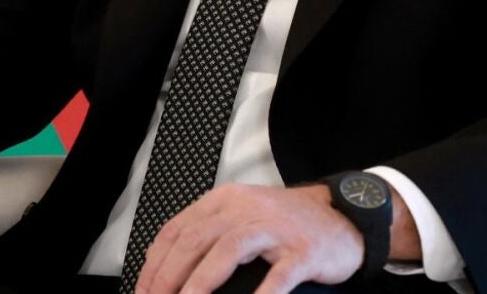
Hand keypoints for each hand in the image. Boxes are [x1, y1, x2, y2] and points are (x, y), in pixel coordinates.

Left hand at [134, 183, 362, 293]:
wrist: (343, 217)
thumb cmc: (288, 223)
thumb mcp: (242, 215)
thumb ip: (208, 231)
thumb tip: (163, 263)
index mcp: (225, 201)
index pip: (177, 229)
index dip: (154, 263)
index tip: (143, 289)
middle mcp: (246, 209)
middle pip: (196, 239)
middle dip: (168, 275)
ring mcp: (275, 229)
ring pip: (228, 249)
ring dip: (201, 281)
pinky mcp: (302, 251)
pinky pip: (278, 275)